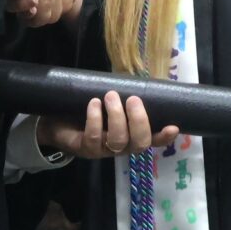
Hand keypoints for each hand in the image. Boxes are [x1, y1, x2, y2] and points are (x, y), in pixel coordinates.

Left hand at [37, 92, 178, 159]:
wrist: (57, 123)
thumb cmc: (88, 111)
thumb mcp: (108, 104)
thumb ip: (122, 98)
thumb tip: (137, 80)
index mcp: (131, 136)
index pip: (152, 140)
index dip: (164, 137)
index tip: (173, 126)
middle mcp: (121, 146)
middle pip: (139, 143)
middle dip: (139, 120)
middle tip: (133, 99)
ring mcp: (103, 150)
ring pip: (118, 140)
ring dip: (117, 117)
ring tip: (110, 95)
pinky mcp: (85, 148)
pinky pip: (94, 136)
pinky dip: (95, 118)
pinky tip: (93, 103)